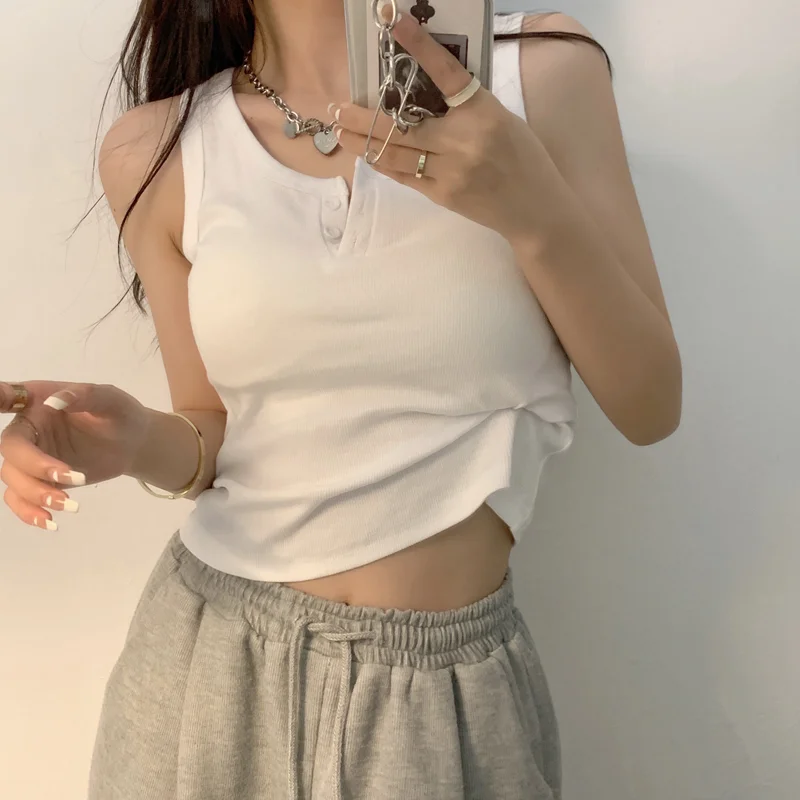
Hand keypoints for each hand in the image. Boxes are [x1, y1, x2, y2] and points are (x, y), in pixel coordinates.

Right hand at [0, 382, 150, 530]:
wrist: (133, 443)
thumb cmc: (120, 414)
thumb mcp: (110, 400)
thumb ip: (85, 395)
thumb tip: (55, 400)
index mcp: (38, 400)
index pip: (7, 397)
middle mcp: (28, 427)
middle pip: (11, 450)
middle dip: (35, 468)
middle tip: (73, 478)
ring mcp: (31, 456)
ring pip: (13, 477)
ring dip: (35, 494)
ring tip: (70, 504)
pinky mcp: (39, 480)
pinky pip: (19, 498)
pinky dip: (29, 512)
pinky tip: (51, 521)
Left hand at [331, 8, 552, 244]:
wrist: (534, 208)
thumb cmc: (523, 158)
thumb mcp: (501, 119)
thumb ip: (465, 106)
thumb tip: (425, 89)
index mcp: (482, 112)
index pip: (445, 72)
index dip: (419, 46)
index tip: (395, 24)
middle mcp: (462, 141)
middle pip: (400, 124)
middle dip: (361, 116)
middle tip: (337, 107)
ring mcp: (449, 171)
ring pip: (393, 153)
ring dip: (361, 141)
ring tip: (340, 131)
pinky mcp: (441, 195)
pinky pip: (403, 175)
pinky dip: (382, 162)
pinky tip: (366, 153)